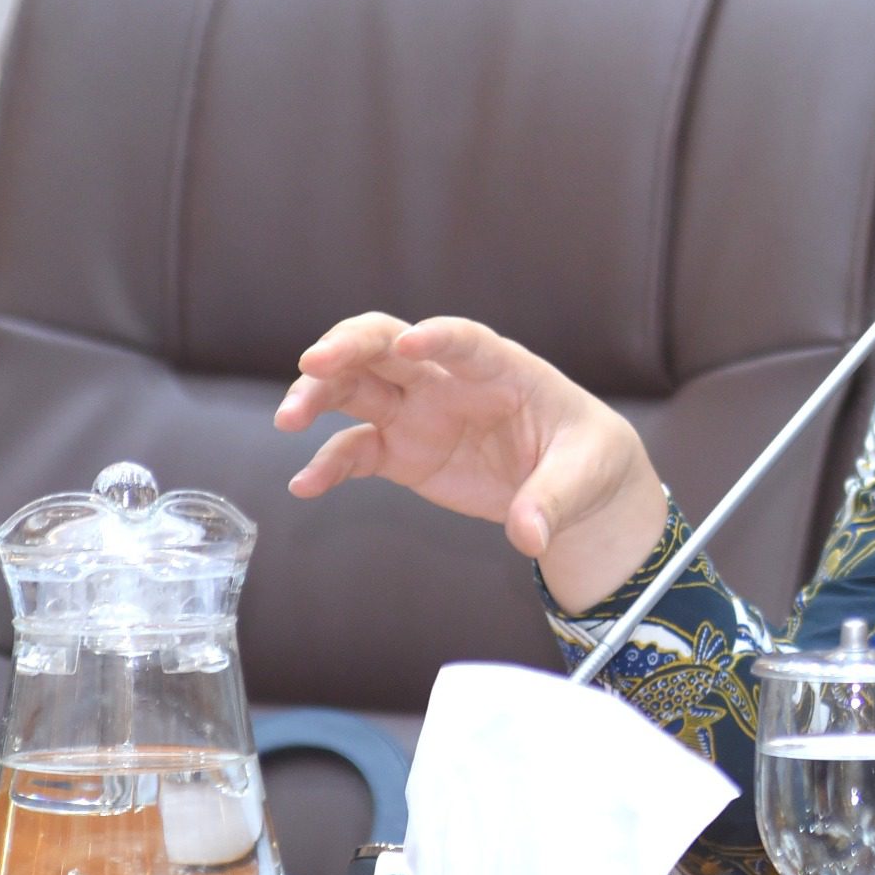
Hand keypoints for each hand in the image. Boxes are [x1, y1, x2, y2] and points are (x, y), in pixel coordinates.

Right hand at [275, 313, 670, 613]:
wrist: (571, 484)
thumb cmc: (585, 458)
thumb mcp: (584, 475)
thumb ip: (553, 500)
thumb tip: (529, 536)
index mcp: (502, 368)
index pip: (465, 341)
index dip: (439, 337)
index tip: (411, 340)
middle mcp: (448, 380)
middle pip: (386, 346)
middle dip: (347, 347)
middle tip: (313, 363)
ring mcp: (419, 412)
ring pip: (356, 387)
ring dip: (318, 394)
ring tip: (288, 419)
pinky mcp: (402, 451)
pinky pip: (355, 452)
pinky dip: (328, 465)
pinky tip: (305, 485)